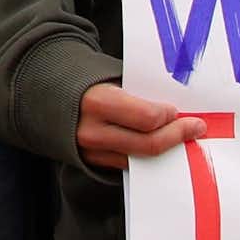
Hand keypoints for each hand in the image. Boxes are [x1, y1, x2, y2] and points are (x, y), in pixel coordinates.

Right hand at [76, 81, 204, 173]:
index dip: (170, 117)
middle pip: (148, 144)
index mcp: (97, 102)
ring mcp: (91, 151)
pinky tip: (159, 146)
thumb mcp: (107, 77)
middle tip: (195, 128)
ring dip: (166, 149)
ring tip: (181, 138)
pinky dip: (147, 156)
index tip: (179, 111)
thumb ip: (136, 94)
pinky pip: (129, 163)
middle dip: (177, 136)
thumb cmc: (83, 79)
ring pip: (141, 158)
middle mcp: (93, 131)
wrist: (43, 92)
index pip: (147, 118)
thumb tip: (173, 108)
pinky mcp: (92, 162)